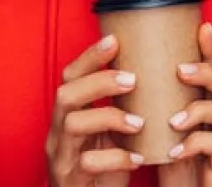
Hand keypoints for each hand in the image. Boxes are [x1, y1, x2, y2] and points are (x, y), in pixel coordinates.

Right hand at [46, 35, 145, 186]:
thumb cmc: (102, 170)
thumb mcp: (110, 135)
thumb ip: (121, 110)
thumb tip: (154, 76)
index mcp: (67, 117)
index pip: (69, 77)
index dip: (89, 56)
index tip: (115, 40)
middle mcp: (58, 133)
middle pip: (65, 94)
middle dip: (99, 81)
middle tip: (133, 79)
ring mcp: (61, 156)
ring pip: (72, 124)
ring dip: (109, 116)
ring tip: (139, 122)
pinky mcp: (71, 180)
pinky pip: (87, 163)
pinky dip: (116, 157)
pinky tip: (137, 157)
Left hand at [166, 22, 211, 185]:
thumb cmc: (179, 165)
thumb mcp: (166, 130)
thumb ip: (159, 103)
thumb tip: (126, 74)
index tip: (203, 26)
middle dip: (208, 73)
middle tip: (181, 70)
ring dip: (199, 111)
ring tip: (174, 120)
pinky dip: (194, 145)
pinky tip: (174, 151)